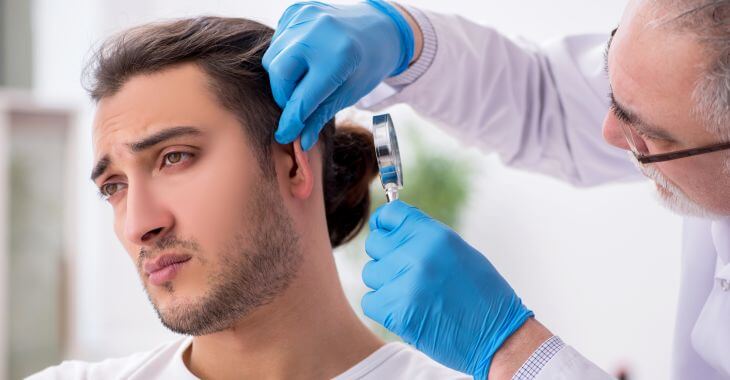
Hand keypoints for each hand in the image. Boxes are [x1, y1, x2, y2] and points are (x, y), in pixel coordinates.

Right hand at [263, 1, 413, 149]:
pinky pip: (278, 41)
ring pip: (273, 58)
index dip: (292, 120)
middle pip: (279, 73)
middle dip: (283, 95)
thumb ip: (321, 115)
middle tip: (296, 105)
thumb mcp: (349, 93)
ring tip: (303, 81)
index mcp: (339, 56)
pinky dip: (285, 56)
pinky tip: (304, 59)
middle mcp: (318, 32)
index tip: (285, 135)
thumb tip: (300, 141)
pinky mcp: (297, 10)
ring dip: (282, 77)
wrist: (378, 28)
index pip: (303, 97)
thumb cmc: (366, 64)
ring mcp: (305, 17)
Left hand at [362, 201, 533, 377]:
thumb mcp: (457, 252)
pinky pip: (370, 301)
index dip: (384, 224)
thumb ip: (424, 237)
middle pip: (375, 243)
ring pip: (371, 273)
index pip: (390, 214)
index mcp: (435, 235)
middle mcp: (418, 254)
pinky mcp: (396, 312)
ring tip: (412, 294)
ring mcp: (405, 283)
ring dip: (385, 283)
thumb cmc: (481, 294)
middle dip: (386, 257)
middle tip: (405, 272)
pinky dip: (382, 307)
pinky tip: (406, 310)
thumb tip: (390, 227)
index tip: (386, 233)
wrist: (498, 337)